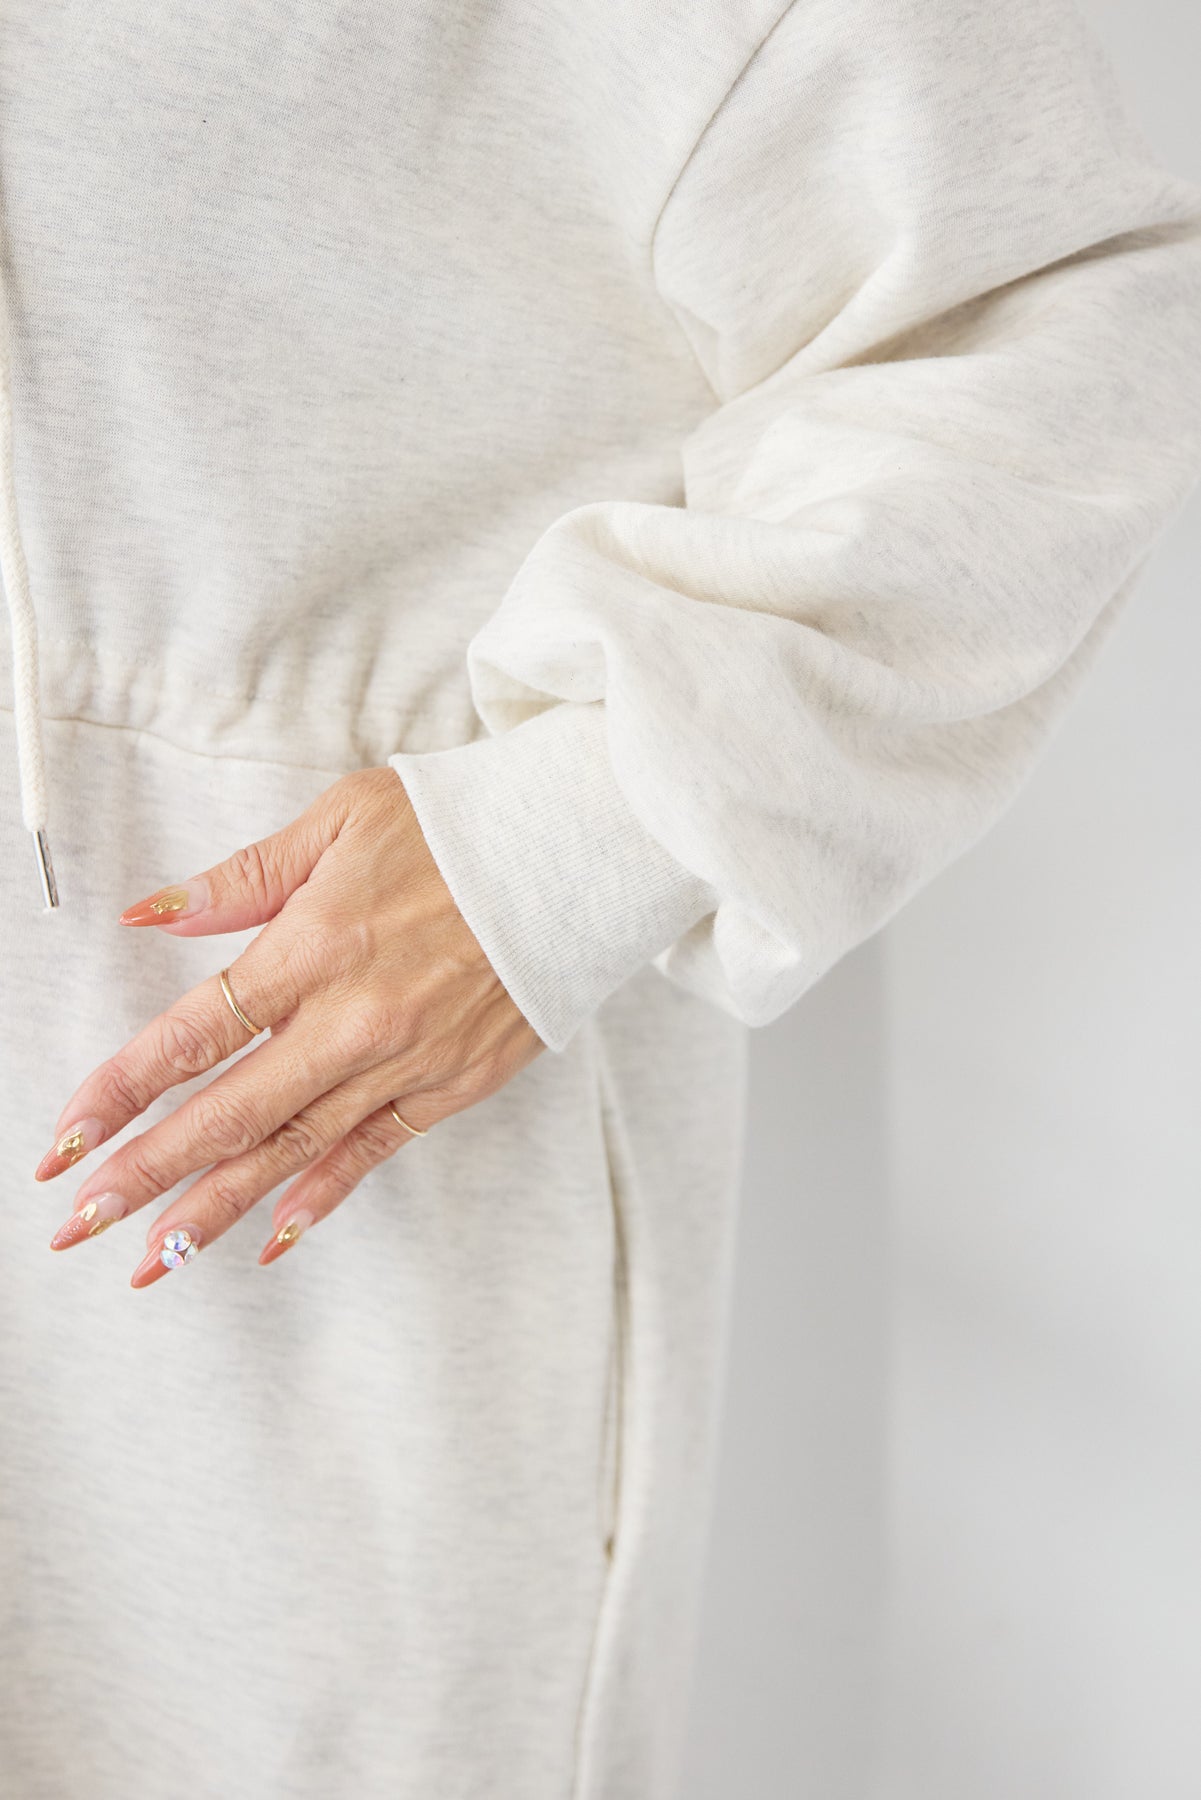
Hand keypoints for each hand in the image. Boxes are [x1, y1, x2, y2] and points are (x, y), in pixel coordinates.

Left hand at [34, 766, 545, 1284]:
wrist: (580, 853)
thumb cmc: (461, 825)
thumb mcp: (340, 820)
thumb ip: (242, 878)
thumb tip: (150, 916)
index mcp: (314, 945)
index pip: (194, 1034)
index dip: (122, 1091)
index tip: (67, 1138)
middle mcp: (354, 1017)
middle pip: (229, 1114)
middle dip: (145, 1175)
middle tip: (79, 1223)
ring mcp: (406, 1060)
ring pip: (293, 1150)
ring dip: (216, 1208)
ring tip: (153, 1260)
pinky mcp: (454, 1084)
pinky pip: (374, 1153)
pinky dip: (320, 1200)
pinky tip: (271, 1239)